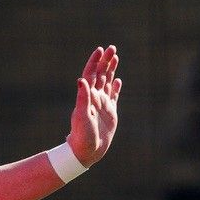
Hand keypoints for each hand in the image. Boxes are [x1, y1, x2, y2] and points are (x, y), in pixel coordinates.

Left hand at [66, 46, 121, 165]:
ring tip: (115, 57)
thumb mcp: (82, 115)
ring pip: (107, 82)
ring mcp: (103, 104)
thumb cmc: (82, 135)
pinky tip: (118, 81)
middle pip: (101, 75)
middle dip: (106, 61)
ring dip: (111, 70)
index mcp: (88, 96)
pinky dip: (115, 87)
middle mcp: (95, 97)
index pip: (91, 74)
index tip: (100, 50)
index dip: (95, 62)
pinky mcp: (110, 112)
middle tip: (112, 48)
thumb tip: (81, 79)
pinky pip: (113, 96)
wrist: (87, 151)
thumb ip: (83, 97)